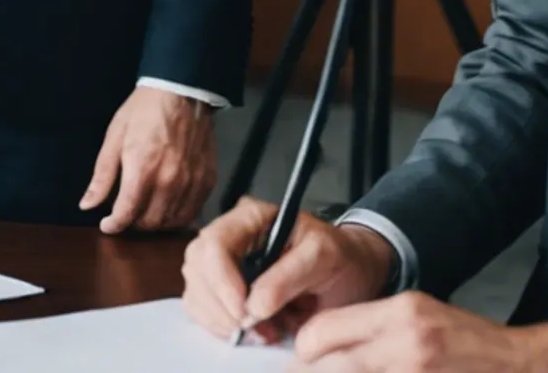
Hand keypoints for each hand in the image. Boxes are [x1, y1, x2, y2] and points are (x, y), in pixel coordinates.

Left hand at [81, 84, 217, 232]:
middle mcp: (169, 181)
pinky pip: (192, 213)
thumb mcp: (114, 138)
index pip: (126, 213)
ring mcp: (191, 183)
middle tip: (126, 212)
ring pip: (171, 222)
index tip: (107, 225)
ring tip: (144, 210)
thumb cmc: (143, 112)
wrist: (182, 92)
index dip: (113, 225)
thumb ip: (102, 176)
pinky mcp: (207, 181)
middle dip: (133, 223)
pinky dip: (177, 216)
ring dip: (155, 222)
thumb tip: (87, 205)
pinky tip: (167, 207)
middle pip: (149, 222)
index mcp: (142, 169)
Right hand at [180, 196, 396, 346]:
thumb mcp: (325, 258)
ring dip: (225, 320)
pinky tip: (256, 330)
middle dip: (222, 305)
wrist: (351, 270)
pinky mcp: (221, 288)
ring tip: (266, 330)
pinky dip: (223, 327)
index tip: (245, 312)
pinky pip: (202, 309)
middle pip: (198, 268)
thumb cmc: (340, 256)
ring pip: (196, 291)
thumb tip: (255, 306)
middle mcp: (229, 235)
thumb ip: (290, 275)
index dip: (222, 280)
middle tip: (257, 329)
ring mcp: (221, 262)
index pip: (215, 243)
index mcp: (250, 216)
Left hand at [291, 294, 547, 369]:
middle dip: (309, 371)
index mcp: (400, 314)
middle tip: (304, 372)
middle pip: (325, 365)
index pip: (323, 331)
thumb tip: (320, 344)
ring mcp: (412, 371)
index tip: (302, 358)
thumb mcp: (417, 314)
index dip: (304, 350)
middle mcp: (404, 344)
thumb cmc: (469, 340)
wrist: (518, 364)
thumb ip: (369, 326)